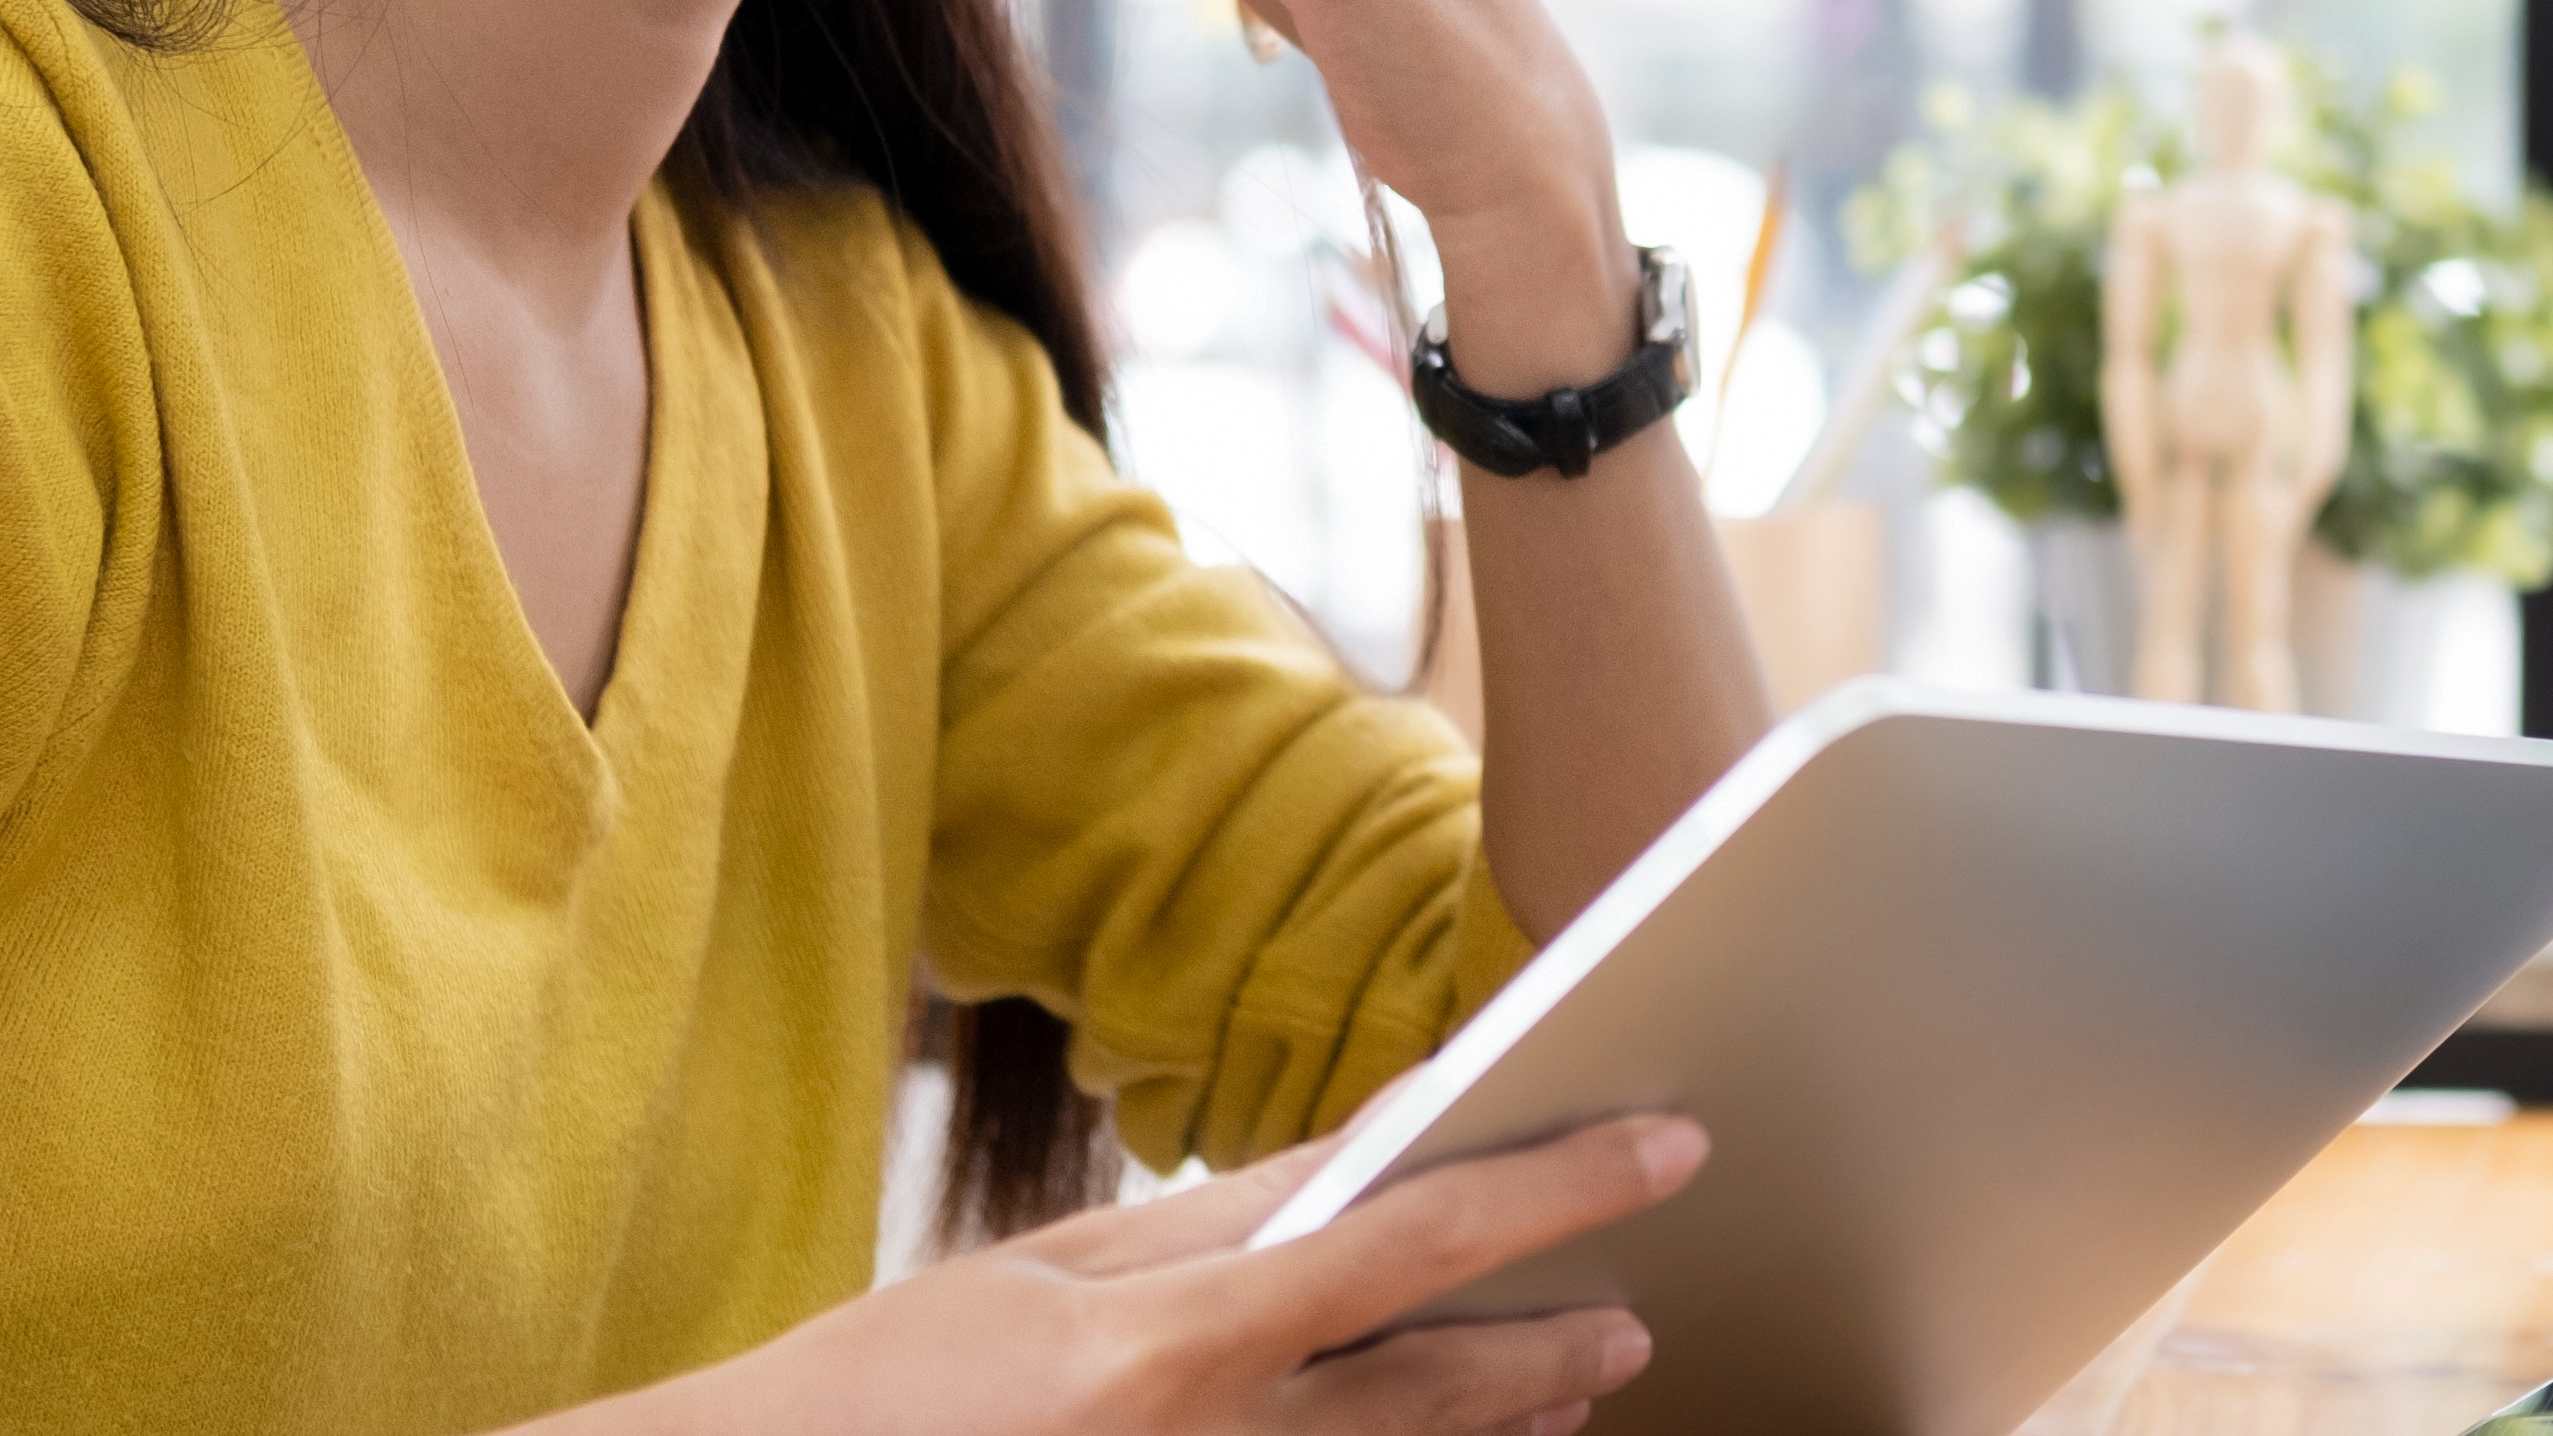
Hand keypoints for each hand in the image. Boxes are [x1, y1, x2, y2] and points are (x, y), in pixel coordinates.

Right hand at [590, 1113, 1703, 1435]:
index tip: (1663, 1145)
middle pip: (1436, 1384)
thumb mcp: (1042, 1272)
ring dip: (1502, 1425)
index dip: (1552, 1186)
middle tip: (1640, 1315)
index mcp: (1167, 1340)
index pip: (1409, 1236)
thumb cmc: (889, 1387)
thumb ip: (1217, 1222)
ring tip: (1576, 1387)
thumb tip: (1369, 1159)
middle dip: (1556, 1341)